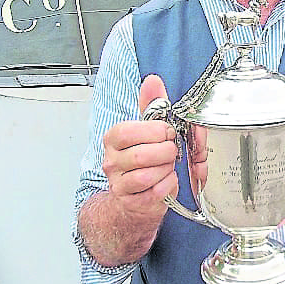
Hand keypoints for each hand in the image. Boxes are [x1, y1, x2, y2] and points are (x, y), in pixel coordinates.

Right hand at [102, 74, 178, 220]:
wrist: (137, 196)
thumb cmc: (145, 160)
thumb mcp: (149, 130)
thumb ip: (152, 105)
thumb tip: (152, 82)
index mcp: (113, 139)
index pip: (128, 131)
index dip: (155, 131)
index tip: (168, 132)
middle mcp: (112, 161)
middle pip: (140, 155)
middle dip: (165, 151)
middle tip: (172, 150)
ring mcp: (119, 183)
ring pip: (147, 175)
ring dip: (166, 169)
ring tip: (168, 166)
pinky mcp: (131, 201)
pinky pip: (154, 192)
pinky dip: (167, 185)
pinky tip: (167, 179)